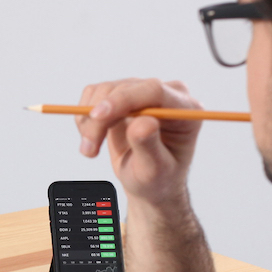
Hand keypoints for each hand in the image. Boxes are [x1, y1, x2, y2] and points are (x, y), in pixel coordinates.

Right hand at [76, 78, 203, 207]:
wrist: (149, 182)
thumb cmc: (158, 179)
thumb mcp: (155, 171)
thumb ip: (150, 146)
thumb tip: (142, 122)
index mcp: (185, 109)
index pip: (153, 90)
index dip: (123, 100)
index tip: (98, 116)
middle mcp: (166, 94)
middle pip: (124, 89)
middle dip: (99, 119)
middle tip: (88, 150)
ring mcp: (142, 92)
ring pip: (104, 91)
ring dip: (89, 121)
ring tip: (90, 149)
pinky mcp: (122, 95)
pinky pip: (94, 94)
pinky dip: (86, 117)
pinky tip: (92, 137)